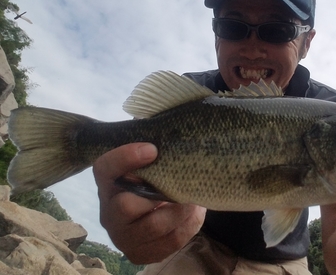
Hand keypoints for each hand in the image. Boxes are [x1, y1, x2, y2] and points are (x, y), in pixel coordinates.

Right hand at [93, 143, 205, 263]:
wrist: (159, 207)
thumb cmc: (157, 175)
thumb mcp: (152, 158)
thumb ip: (156, 143)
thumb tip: (168, 118)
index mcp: (109, 182)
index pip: (105, 168)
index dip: (126, 158)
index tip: (153, 148)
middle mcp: (109, 211)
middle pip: (126, 206)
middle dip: (161, 194)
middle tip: (185, 181)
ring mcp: (123, 236)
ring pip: (153, 226)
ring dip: (181, 211)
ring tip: (195, 198)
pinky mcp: (140, 252)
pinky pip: (168, 243)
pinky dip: (188, 226)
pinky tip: (194, 213)